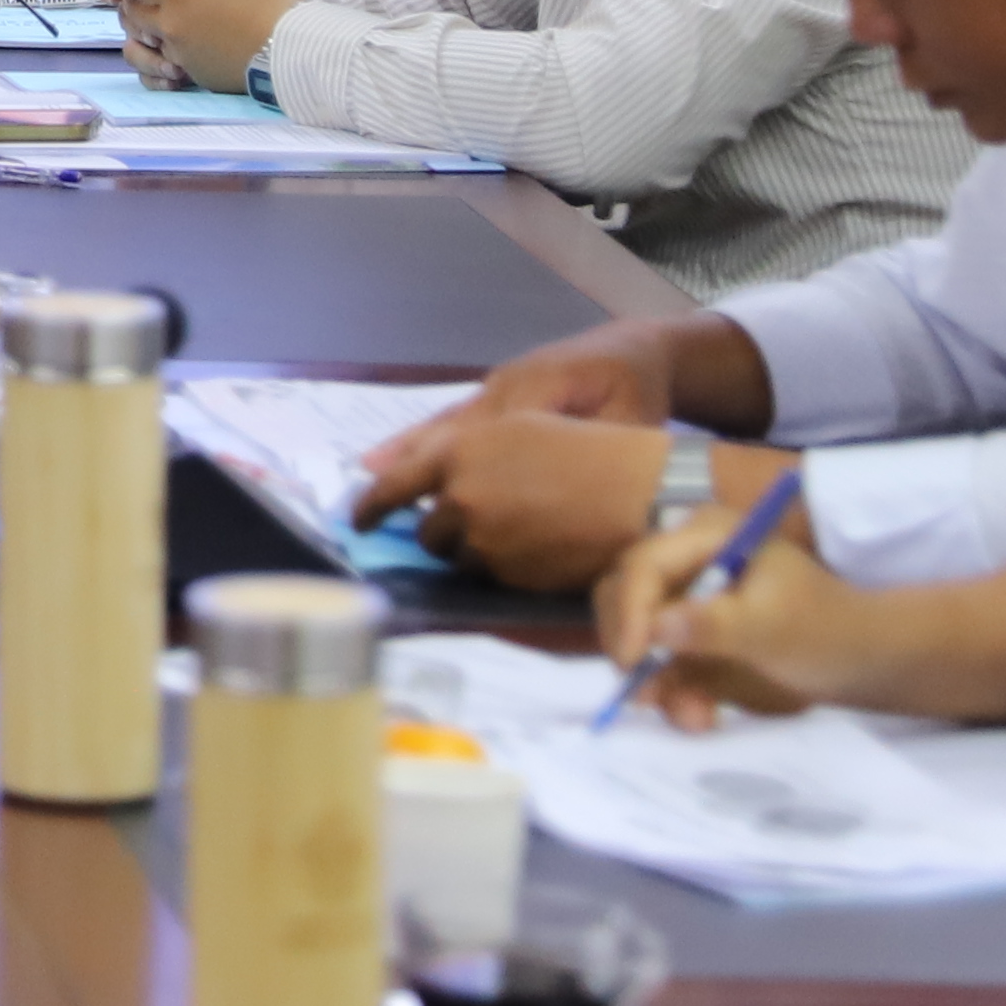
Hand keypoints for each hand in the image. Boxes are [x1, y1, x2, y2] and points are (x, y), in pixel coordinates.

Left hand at [95, 0, 297, 89]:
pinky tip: (181, 50)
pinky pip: (163, 69)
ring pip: (142, 44)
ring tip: (167, 23)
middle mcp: (170, 26)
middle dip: (131, 1)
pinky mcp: (194, 77)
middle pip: (129, 13)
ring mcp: (180, 55)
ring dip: (147, 31)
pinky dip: (165, 57)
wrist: (298, 49)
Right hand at [348, 338, 673, 522]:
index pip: (495, 438)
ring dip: (405, 456)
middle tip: (376, 509)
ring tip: (365, 483)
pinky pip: (450, 420)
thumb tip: (570, 491)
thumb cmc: (641, 392)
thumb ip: (599, 451)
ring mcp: (495, 385)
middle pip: (455, 434)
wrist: (638, 349)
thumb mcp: (636, 422)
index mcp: (542, 390)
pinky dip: (416, 441)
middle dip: (417, 472)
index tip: (436, 513)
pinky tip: (382, 458)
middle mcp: (507, 385)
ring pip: (444, 426)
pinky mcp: (494, 391)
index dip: (466, 476)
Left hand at [379, 410, 689, 590]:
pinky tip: (537, 549)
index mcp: (460, 452)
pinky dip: (503, 568)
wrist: (646, 492)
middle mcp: (463, 499)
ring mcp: (487, 543)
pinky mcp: (512, 578)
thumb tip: (412, 485)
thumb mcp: (517, 426)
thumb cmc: (588, 448)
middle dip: (444, 530)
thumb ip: (462, 452)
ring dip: (475, 550)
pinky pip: (491, 579)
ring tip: (520, 531)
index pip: (394, 485)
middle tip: (476, 520)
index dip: (371, 505)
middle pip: (428, 531)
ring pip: (458, 559)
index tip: (359, 519)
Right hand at [598, 518, 846, 733]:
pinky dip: (672, 697)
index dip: (631, 610)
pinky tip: (701, 716)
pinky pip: (657, 669)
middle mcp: (685, 564)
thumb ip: (714, 624)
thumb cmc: (825, 629)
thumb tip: (655, 628)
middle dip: (634, 649)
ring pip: (636, 640)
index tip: (634, 659)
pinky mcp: (688, 642)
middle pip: (623, 598)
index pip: (644, 566)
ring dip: (655, 684)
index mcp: (706, 537)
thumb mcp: (773, 626)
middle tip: (647, 694)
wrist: (860, 663)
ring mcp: (683, 603)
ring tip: (695, 718)